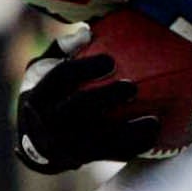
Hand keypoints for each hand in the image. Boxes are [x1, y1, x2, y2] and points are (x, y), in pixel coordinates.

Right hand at [14, 49, 161, 174]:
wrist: (37, 142)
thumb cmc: (50, 96)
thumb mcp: (44, 71)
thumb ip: (63, 51)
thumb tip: (88, 33)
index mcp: (40, 95)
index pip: (62, 77)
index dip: (86, 68)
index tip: (111, 60)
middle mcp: (50, 122)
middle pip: (81, 107)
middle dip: (108, 97)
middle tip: (132, 87)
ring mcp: (67, 144)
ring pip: (100, 138)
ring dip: (130, 130)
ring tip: (153, 119)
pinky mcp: (84, 158)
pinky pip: (113, 154)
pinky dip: (136, 145)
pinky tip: (154, 131)